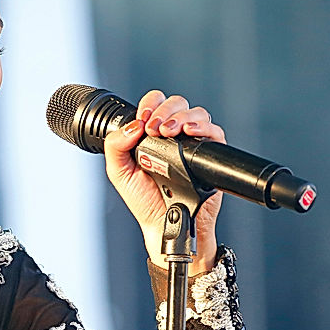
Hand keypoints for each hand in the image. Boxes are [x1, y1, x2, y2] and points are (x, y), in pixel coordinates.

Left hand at [103, 90, 223, 272]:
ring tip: (169, 132)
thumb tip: (132, 125)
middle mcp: (173, 136)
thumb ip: (115, 146)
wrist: (164, 224)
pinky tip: (189, 133)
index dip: (150, 104)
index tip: (143, 118)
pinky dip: (203, 127)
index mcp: (150, 136)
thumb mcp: (119, 172)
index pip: (155, 105)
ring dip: (181, 117)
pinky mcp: (210, 155)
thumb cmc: (144, 201)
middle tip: (155, 128)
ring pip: (196, 113)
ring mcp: (192, 144)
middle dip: (165, 111)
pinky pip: (214, 132)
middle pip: (177, 104)